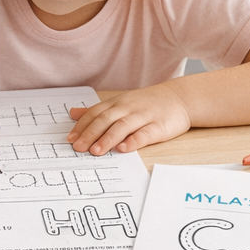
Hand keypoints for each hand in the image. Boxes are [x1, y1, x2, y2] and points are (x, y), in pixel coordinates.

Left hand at [67, 84, 190, 154]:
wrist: (179, 98)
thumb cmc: (145, 103)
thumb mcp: (119, 102)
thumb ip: (97, 110)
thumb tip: (73, 113)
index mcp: (116, 103)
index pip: (95, 114)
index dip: (82, 126)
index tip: (70, 139)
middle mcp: (127, 108)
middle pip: (105, 120)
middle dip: (90, 134)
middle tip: (78, 147)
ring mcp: (143, 116)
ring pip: (122, 126)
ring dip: (108, 139)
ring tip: (96, 151)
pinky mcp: (159, 126)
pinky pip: (145, 133)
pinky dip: (133, 141)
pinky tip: (123, 148)